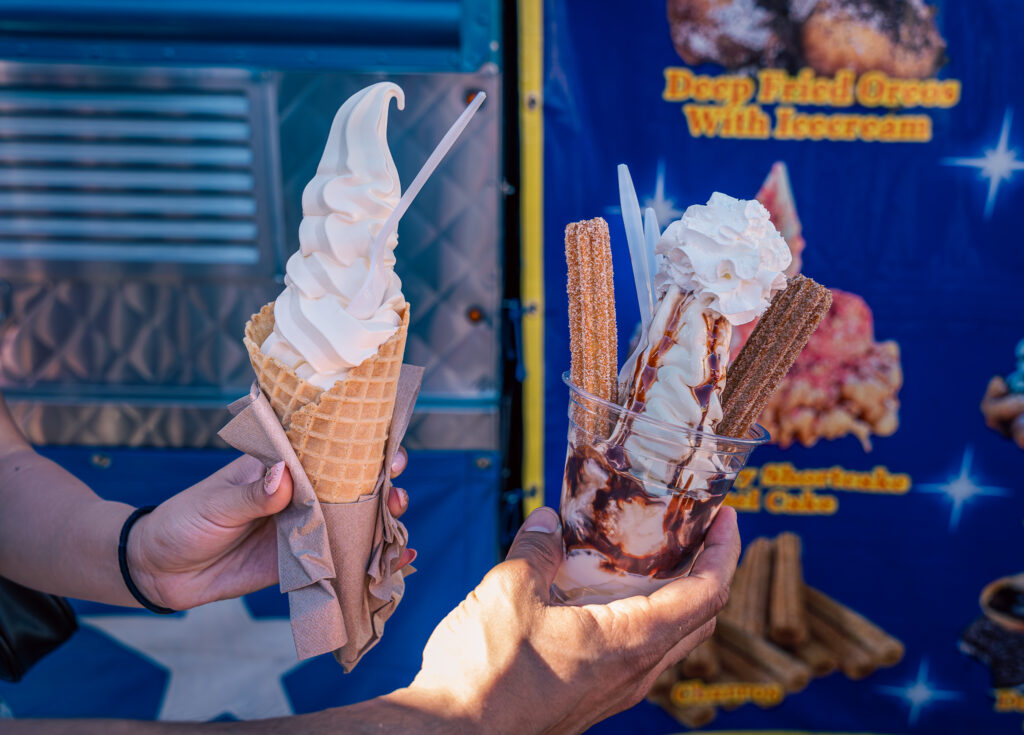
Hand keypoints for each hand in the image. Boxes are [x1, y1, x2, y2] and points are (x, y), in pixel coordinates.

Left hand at [129, 448, 412, 610]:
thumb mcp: (215, 504)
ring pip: (354, 521)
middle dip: (382, 486)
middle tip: (395, 494)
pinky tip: (398, 560)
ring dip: (382, 521)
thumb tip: (283, 476)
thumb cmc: (184, 522)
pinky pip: (342, 559)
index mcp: (281, 466)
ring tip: (398, 525)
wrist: (160, 571)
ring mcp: (304, 527)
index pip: (328, 449)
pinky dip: (371, 559)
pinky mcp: (302, 562)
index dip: (363, 448)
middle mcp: (300, 494)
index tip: (387, 452)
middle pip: (352, 485)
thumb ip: (251, 494)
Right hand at [407, 506, 739, 734]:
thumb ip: (535, 550)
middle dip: (705, 569)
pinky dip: (637, 616)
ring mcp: (613, 690)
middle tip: (691, 530)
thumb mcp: (508, 593)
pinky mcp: (589, 698)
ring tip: (646, 556)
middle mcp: (634, 672)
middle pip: (697, 617)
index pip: (707, 594)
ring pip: (667, 639)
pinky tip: (598, 595)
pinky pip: (633, 654)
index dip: (725, 552)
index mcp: (629, 642)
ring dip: (671, 595)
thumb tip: (546, 522)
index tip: (726, 518)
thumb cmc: (483, 676)